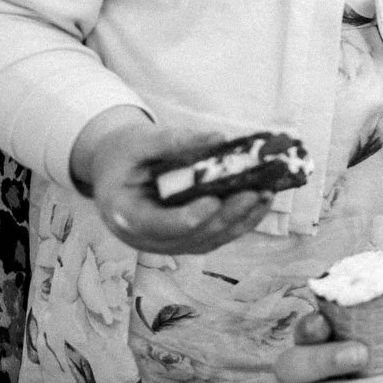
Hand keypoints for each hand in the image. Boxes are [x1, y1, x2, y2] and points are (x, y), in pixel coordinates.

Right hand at [74, 112, 271, 253]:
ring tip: (266, 194)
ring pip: (209, 239)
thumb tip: (218, 138)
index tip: (213, 201)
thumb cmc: (125, 154)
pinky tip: (261, 200)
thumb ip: (174, 141)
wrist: (116, 169)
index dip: (187, 217)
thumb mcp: (139, 141)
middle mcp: (146, 238)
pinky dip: (241, 220)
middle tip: (254, 193)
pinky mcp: (187, 239)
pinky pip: (217, 235)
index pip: (157, 225)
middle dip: (226, 216)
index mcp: (124, 214)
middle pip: (191, 236)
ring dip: (241, 220)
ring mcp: (168, 243)